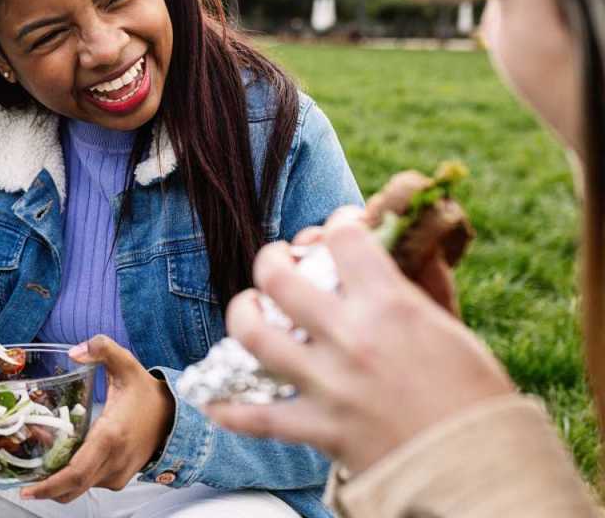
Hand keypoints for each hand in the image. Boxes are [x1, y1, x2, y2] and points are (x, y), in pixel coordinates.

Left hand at [21, 336, 174, 502]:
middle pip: (73, 488)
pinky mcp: (120, 478)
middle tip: (25, 487)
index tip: (28, 490)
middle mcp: (114, 461)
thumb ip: (102, 348)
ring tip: (39, 467)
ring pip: (81, 488)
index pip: (76, 472)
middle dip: (46, 491)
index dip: (50, 485)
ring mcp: (118, 473)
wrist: (173, 416)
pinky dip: (74, 480)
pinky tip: (63, 463)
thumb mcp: (126, 364)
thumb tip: (74, 351)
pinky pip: (91, 484)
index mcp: (110, 436)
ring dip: (59, 482)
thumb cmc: (147, 394)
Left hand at [206, 214, 513, 473]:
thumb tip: (412, 246)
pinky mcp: (318, 429)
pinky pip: (257, 417)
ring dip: (243, 314)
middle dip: (272, 258)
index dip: (339, 222)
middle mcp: (350, 338)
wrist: (481, 472)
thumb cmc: (476, 397)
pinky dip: (230, 410)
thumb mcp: (455, 330)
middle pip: (278, 277)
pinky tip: (214, 400)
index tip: (340, 227)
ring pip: (254, 334)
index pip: (344, 238)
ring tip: (248, 308)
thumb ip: (425, 287)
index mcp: (389, 305)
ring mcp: (328, 384)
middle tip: (279, 261)